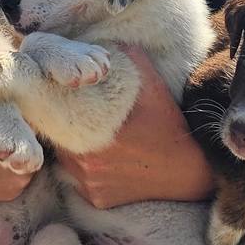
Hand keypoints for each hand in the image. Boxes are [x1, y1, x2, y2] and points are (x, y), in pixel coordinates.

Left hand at [55, 48, 214, 210]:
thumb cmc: (168, 126)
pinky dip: (87, 173)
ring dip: (75, 151)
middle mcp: (85, 163)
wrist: (189, 171)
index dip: (57, 108)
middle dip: (67, 129)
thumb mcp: (151, 86)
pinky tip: (106, 162)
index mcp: (92, 132)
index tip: (66, 103)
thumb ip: (128, 59)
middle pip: (59, 140)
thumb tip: (106, 44)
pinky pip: (80, 183)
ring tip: (95, 139)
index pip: (55, 118)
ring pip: (67, 162)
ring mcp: (89, 184)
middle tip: (81, 120)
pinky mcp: (97, 200)